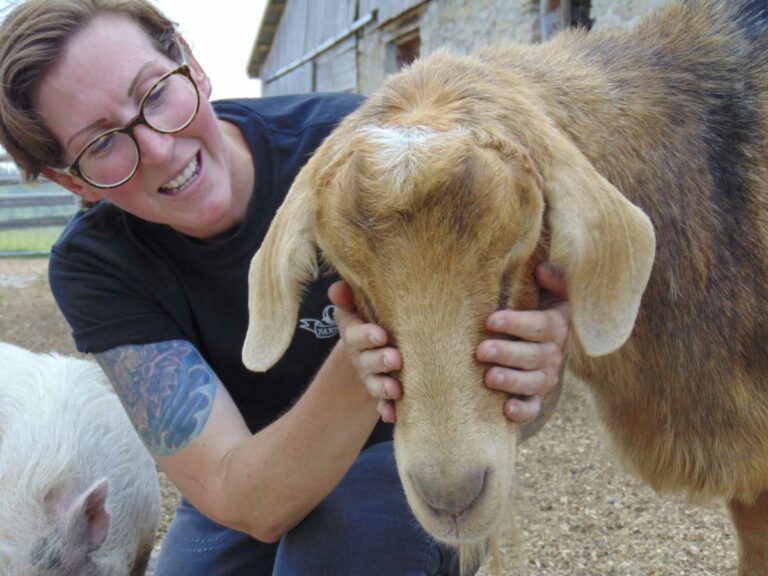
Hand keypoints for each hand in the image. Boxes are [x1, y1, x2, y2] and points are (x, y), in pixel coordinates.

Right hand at [328, 281, 401, 422]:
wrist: (378, 344)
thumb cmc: (372, 318)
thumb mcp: (360, 306)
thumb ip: (348, 297)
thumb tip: (338, 287)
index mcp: (354, 333)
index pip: (355, 334)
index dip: (366, 336)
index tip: (381, 335)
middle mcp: (361, 356)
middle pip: (367, 360)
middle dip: (380, 360)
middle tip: (396, 359)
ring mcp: (372, 376)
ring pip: (376, 383)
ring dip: (384, 387)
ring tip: (396, 389)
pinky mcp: (384, 392)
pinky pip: (384, 403)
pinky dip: (388, 409)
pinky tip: (394, 414)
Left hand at [476, 262, 569, 422]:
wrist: (540, 335)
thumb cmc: (536, 304)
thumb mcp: (548, 288)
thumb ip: (552, 277)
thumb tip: (542, 269)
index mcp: (556, 325)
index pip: (539, 325)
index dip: (516, 323)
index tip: (490, 320)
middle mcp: (553, 353)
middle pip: (533, 356)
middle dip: (507, 353)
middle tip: (481, 351)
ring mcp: (545, 376)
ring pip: (533, 383)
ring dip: (512, 381)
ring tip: (489, 378)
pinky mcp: (536, 395)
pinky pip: (533, 407)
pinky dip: (523, 411)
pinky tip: (505, 409)